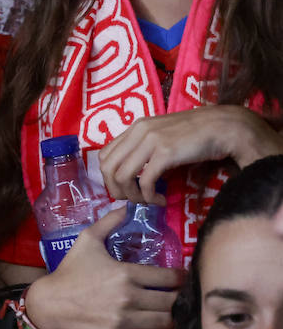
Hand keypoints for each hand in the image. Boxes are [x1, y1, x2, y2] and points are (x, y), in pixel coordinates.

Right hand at [24, 209, 182, 328]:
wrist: (50, 304)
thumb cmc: (70, 271)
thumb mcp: (87, 241)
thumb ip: (109, 223)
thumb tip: (126, 207)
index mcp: (125, 273)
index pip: (169, 277)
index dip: (181, 277)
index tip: (181, 277)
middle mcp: (127, 297)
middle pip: (171, 301)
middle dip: (179, 298)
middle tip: (181, 296)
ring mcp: (123, 320)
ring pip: (165, 322)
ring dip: (173, 317)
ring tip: (174, 312)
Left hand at [99, 106, 282, 203]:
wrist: (225, 126)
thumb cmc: (197, 134)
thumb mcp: (163, 136)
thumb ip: (145, 148)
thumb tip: (133, 172)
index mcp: (135, 128)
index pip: (104, 156)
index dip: (108, 178)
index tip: (124, 189)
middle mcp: (139, 131)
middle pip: (108, 168)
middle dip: (116, 190)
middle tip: (132, 201)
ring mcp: (151, 141)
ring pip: (122, 176)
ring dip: (132, 196)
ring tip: (147, 202)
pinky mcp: (166, 152)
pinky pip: (146, 181)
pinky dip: (149, 196)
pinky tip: (160, 200)